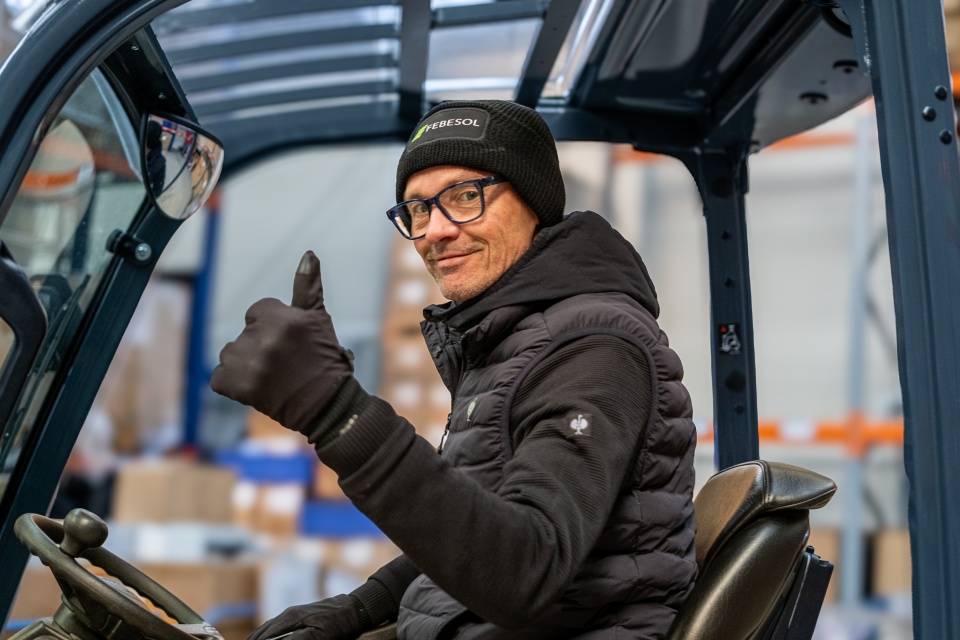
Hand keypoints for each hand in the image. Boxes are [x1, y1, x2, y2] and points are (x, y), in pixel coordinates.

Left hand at [211, 251, 353, 433]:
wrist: (326, 406)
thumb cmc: (324, 359)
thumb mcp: (318, 319)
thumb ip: (308, 286)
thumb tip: (309, 253)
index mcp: (283, 318)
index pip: (257, 311)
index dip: (274, 328)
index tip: (290, 344)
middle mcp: (264, 338)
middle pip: (245, 334)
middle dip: (261, 347)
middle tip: (285, 363)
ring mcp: (249, 364)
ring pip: (230, 353)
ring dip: (245, 365)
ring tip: (271, 376)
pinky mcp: (237, 386)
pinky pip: (219, 377)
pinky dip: (233, 384)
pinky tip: (256, 388)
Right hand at [248, 594, 360, 639]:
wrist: (354, 608)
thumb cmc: (338, 623)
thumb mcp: (319, 635)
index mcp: (291, 617)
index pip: (266, 634)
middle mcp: (290, 613)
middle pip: (265, 630)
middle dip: (256, 639)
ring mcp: (295, 612)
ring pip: (271, 626)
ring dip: (262, 636)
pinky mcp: (302, 615)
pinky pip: (280, 624)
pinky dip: (271, 632)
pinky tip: (270, 637)